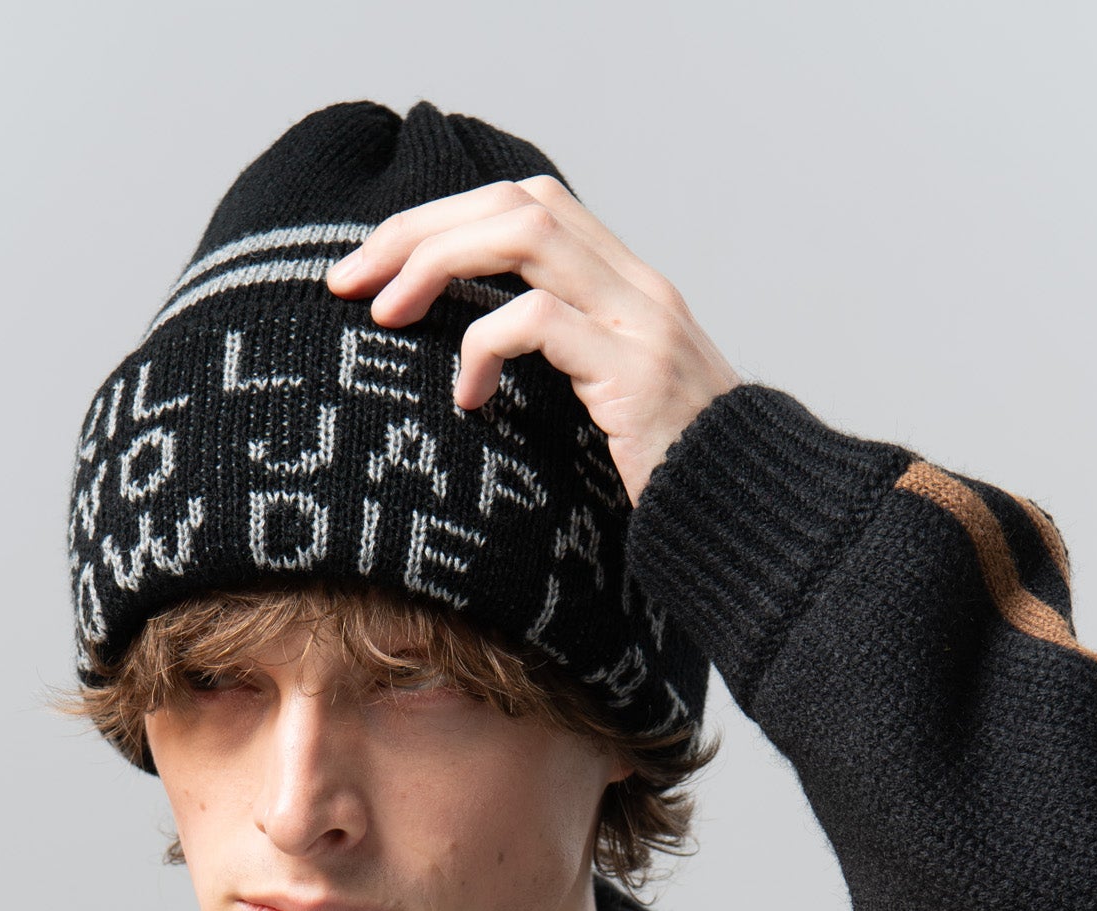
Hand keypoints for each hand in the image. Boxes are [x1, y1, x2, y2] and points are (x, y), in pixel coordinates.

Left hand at [325, 175, 739, 506]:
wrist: (746, 522)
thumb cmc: (664, 480)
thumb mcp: (603, 406)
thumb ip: (557, 363)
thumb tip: (468, 358)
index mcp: (624, 285)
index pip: (525, 203)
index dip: (442, 220)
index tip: (374, 268)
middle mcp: (636, 286)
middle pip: (516, 201)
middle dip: (420, 230)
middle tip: (350, 280)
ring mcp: (640, 322)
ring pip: (525, 234)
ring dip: (438, 263)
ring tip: (387, 315)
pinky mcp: (635, 372)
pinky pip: (538, 322)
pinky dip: (484, 348)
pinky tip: (469, 400)